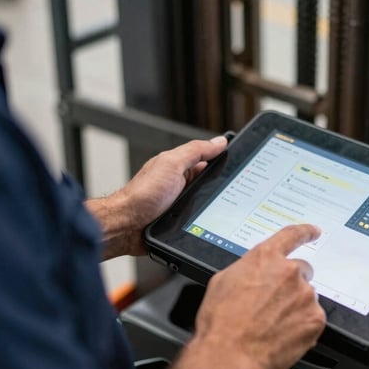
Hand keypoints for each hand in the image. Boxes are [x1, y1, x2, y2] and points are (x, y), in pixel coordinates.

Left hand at [86, 136, 227, 259]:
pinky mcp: (182, 223)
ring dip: (215, 208)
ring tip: (219, 210)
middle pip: (212, 184)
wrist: (127, 226)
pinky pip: (202, 219)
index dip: (225, 162)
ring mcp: (183, 205)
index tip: (241, 165)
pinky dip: (207, 221)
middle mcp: (182, 185)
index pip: (210, 162)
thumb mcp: (172, 164)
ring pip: (209, 204)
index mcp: (181, 168)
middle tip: (230, 193)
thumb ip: (195, 151)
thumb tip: (219, 142)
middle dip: (222, 189)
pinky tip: (210, 223)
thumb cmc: (142, 195)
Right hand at [193, 224, 325, 368]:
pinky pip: (312, 318)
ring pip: (306, 297)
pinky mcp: (315, 319)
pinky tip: (282, 334)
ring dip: (295, 306)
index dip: (305, 232)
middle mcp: (290, 272)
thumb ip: (248, 269)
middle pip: (302, 271)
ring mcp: (305, 295)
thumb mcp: (223, 281)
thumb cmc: (221, 321)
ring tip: (272, 324)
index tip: (313, 232)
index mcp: (266, 257)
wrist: (229, 354)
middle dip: (291, 285)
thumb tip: (255, 273)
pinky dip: (301, 326)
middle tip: (274, 304)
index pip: (292, 235)